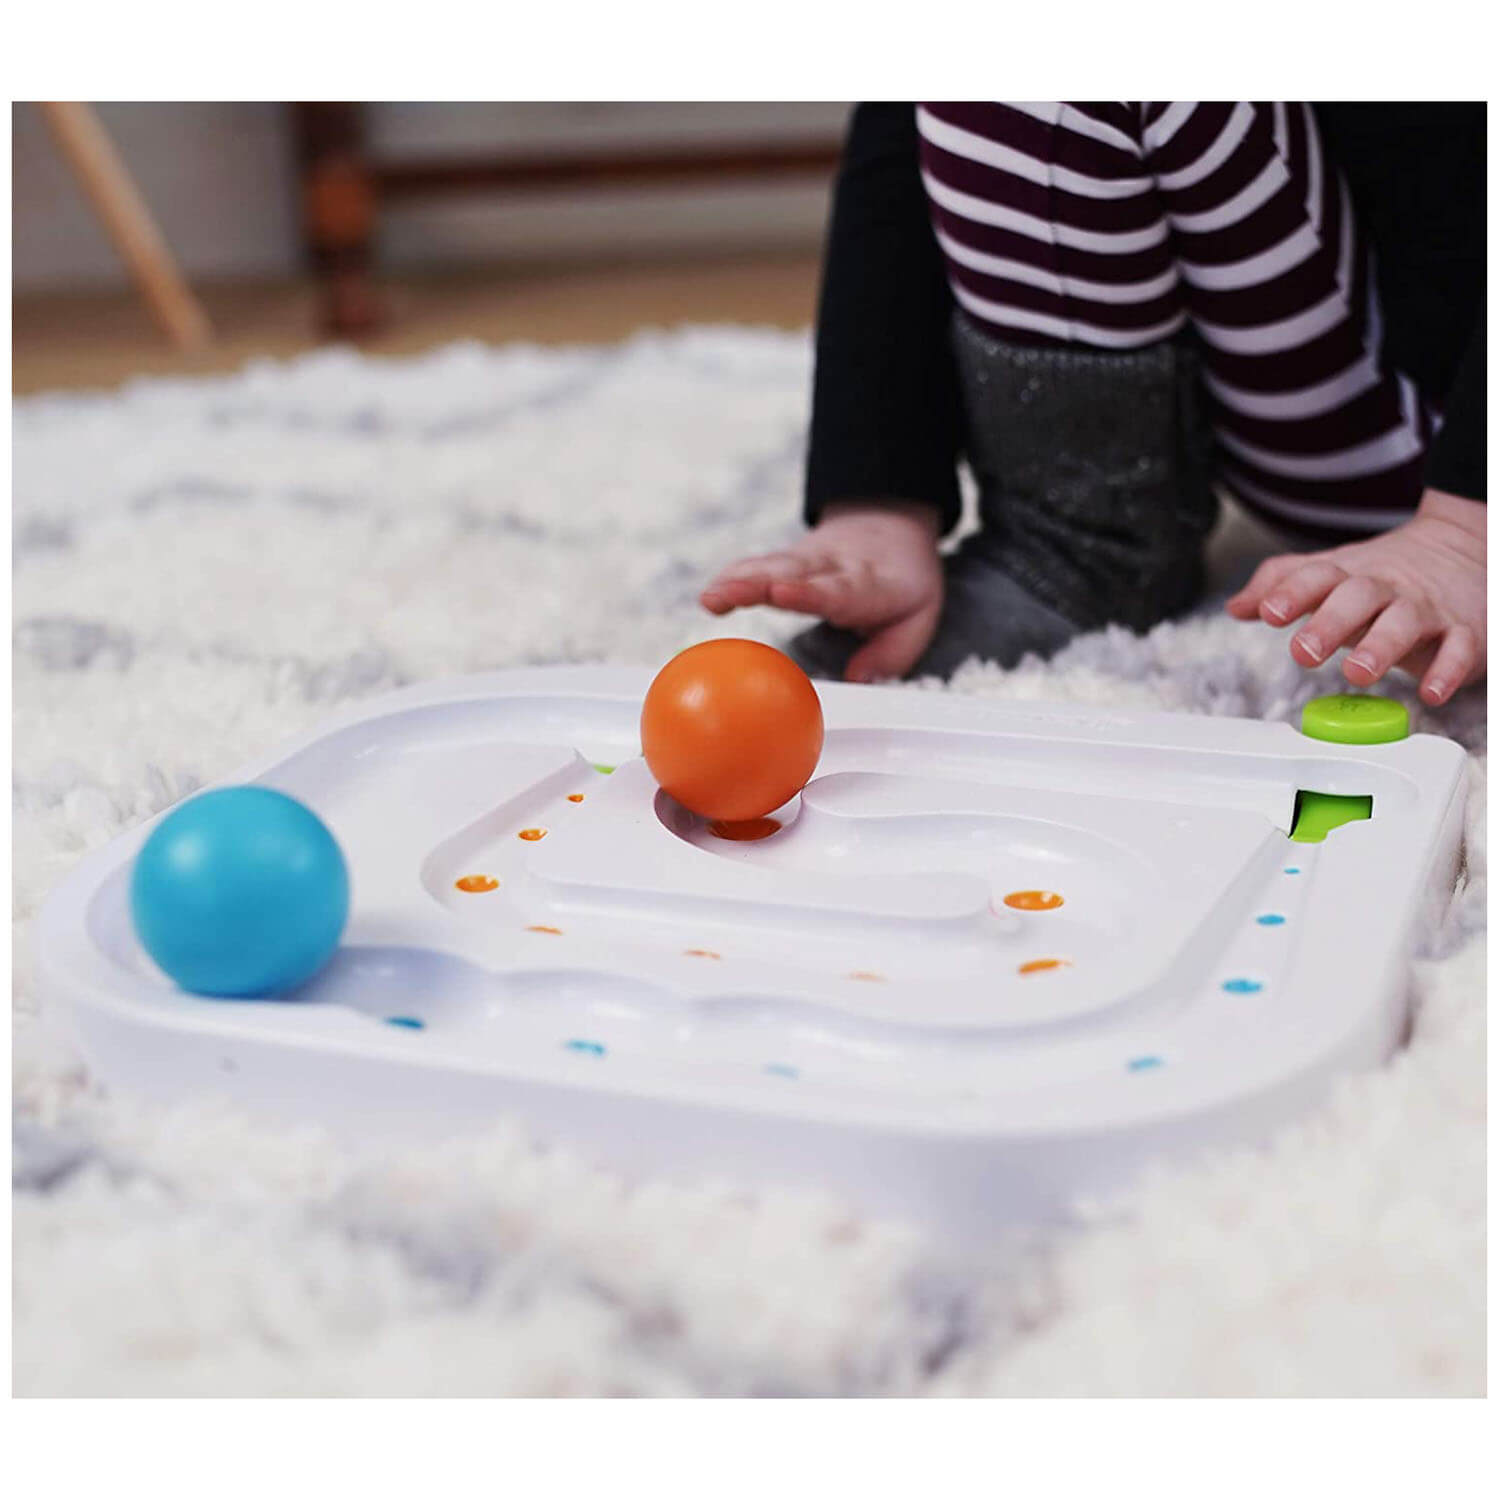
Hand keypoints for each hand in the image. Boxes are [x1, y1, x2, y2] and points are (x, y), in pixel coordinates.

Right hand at [700, 501, 943, 681]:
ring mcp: (806, 561)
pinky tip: (709, 595)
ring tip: (708, 599)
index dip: (806, 591)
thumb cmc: (902, 580)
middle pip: (790, 572)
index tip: (780, 592)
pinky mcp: (786, 561)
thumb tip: (859, 681)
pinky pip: (757, 567)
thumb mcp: (919, 616)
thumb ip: (892, 653)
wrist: (890, 524)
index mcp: (868, 583)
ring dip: (737, 581)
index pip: (835, 588)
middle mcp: (831, 567)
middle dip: (757, 582)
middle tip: (727, 593)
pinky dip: (732, 579)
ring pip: (769, 566)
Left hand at [1226, 489, 1485, 705]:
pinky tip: (1430, 692)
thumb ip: (1283, 586)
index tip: (1269, 611)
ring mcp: (1426, 609)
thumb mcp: (1332, 574)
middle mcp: (1386, 589)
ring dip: (1382, 647)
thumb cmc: (1384, 577)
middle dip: (1330, 623)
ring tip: (1359, 673)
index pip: (1317, 576)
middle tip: (1305, 651)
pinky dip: (1448, 670)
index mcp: (1349, 576)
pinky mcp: (1465, 631)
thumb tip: (1237, 606)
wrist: (1467, 550)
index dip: (1291, 592)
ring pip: (1406, 622)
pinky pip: (1460, 649)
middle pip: (1358, 597)